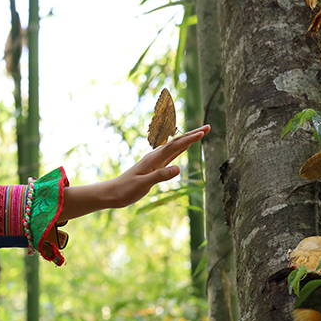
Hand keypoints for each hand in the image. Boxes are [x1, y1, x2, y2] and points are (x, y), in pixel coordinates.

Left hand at [58, 125, 209, 221]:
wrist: (113, 193)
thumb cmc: (126, 189)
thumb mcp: (143, 184)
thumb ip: (160, 176)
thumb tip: (178, 169)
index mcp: (153, 159)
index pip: (175, 146)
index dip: (190, 139)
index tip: (203, 132)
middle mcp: (155, 157)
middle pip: (177, 143)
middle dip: (192, 135)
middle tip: (208, 128)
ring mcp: (155, 161)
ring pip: (175, 147)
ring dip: (188, 140)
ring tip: (199, 133)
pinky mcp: (154, 167)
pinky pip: (170, 155)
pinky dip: (180, 149)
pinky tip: (183, 147)